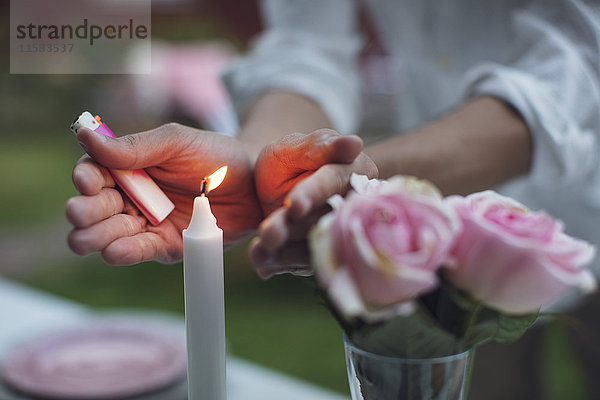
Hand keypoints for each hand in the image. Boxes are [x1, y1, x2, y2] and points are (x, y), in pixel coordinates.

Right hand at [66, 123, 262, 264]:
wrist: (254, 184)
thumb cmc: (216, 156)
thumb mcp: (176, 142)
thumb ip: (134, 146)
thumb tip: (84, 135)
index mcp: (128, 168)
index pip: (94, 174)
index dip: (86, 179)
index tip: (88, 181)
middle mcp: (131, 198)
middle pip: (94, 208)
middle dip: (84, 212)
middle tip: (81, 212)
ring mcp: (147, 224)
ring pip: (109, 235)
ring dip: (96, 236)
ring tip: (89, 238)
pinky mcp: (166, 246)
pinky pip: (140, 251)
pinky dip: (124, 252)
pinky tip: (115, 250)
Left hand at [250, 129, 377, 277]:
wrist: (268, 186)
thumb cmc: (286, 159)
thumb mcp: (295, 147)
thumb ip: (321, 146)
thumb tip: (354, 143)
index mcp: (355, 170)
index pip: (334, 181)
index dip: (314, 193)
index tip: (293, 205)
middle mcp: (354, 204)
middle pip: (326, 220)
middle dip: (295, 230)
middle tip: (268, 235)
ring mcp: (340, 231)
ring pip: (316, 246)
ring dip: (285, 253)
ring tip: (258, 253)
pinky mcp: (324, 253)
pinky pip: (305, 263)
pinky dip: (281, 263)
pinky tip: (262, 261)